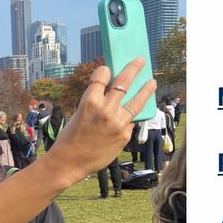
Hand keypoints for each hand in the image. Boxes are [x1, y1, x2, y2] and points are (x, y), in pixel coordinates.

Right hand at [47, 59, 154, 181]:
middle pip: (124, 82)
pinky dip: (132, 116)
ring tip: (152, 82)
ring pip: (136, 101)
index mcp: (89, 101)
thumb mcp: (79, 113)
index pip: (102, 75)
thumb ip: (96, 102)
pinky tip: (136, 112)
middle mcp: (106, 109)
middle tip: (140, 61)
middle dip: (133, 69)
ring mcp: (118, 122)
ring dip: (146, 90)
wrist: (70, 162)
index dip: (105, 70)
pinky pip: (131, 121)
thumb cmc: (71, 137)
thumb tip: (112, 92)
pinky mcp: (124, 135)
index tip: (109, 69)